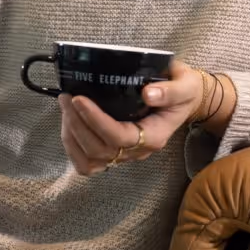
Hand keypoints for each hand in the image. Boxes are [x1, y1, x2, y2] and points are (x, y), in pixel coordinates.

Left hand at [60, 59, 211, 175]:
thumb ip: (170, 90)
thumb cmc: (183, 90)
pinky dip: (72, 148)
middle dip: (77, 124)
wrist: (184, 100)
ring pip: (90, 161)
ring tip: (65, 107)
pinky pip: (88, 163)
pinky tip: (68, 125)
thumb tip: (147, 93)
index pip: (120, 137)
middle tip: (66, 97)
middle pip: (100, 151)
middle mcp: (138, 151)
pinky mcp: (114, 152)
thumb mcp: (185, 85)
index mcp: (154, 136)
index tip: (79, 99)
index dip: (95, 120)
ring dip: (71, 136)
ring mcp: (125, 155)